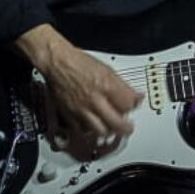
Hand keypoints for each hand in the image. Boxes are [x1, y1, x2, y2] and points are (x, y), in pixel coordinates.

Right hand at [15, 24, 141, 149]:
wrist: (57, 62)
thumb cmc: (79, 63)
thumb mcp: (107, 69)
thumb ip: (123, 86)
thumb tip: (136, 96)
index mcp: (106, 85)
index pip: (128, 105)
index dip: (134, 106)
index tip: (134, 105)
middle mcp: (94, 99)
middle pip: (116, 124)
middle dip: (126, 128)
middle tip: (128, 128)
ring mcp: (81, 109)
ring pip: (101, 131)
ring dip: (109, 131)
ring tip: (112, 128)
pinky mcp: (69, 114)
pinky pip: (83, 130)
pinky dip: (90, 130)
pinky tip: (94, 125)